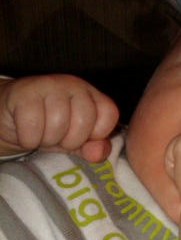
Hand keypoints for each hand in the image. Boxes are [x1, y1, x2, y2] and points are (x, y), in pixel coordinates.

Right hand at [0, 75, 118, 160]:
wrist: (12, 117)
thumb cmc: (49, 128)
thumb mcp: (75, 142)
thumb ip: (93, 148)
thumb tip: (98, 154)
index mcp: (92, 95)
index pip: (109, 114)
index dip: (96, 134)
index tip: (82, 137)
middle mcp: (74, 85)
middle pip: (84, 122)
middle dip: (69, 140)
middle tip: (57, 136)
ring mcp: (49, 84)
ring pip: (57, 125)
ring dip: (46, 140)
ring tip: (41, 133)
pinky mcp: (24, 91)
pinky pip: (32, 127)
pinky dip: (28, 138)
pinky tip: (26, 132)